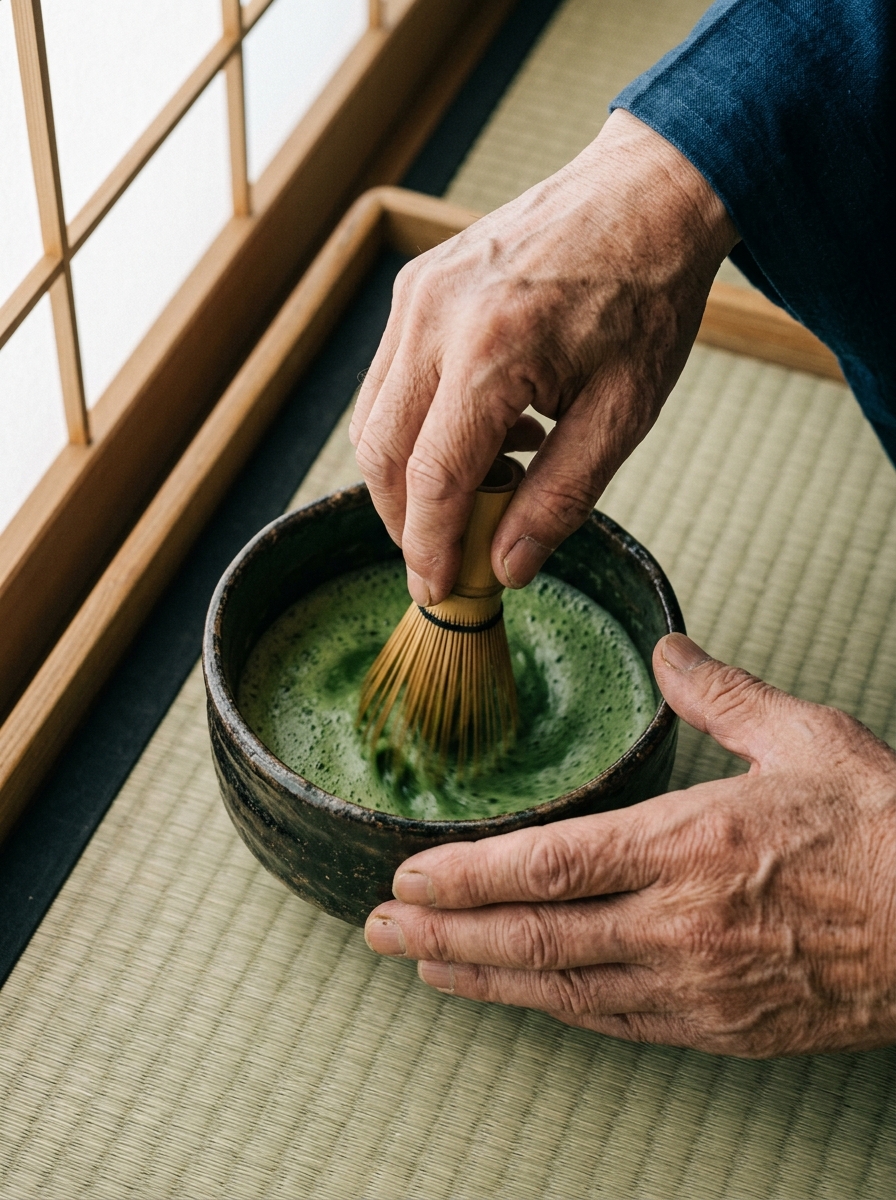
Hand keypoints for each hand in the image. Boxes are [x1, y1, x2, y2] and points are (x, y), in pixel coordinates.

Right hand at [350, 110, 737, 605]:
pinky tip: (479, 438)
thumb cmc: (647, 297)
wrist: (645, 193)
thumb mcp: (624, 410)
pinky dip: (417, 429)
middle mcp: (435, 318)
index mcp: (492, 349)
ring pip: (373, 419)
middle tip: (445, 559)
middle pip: (381, 452)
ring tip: (477, 495)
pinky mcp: (414, 287)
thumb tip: (508, 567)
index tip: (439, 591)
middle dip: (404, 522)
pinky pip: (390, 380)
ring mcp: (416, 295)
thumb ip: (561, 495)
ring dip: (407, 478)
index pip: (432, 479)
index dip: (429, 547)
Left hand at [364, 634, 895, 1056]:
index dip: (467, 876)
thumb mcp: (805, 739)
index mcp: (692, 844)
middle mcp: (681, 923)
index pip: (550, 865)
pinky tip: (517, 997)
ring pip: (562, 988)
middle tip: (379, 930)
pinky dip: (552, 1008)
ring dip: (482, 977)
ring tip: (423, 967)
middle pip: (534, 935)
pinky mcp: (720, 1027)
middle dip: (445, 933)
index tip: (409, 877)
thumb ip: (721, 695)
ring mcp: (697, 984)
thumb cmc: (883, 830)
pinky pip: (614, 1022)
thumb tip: (667, 653)